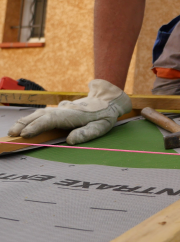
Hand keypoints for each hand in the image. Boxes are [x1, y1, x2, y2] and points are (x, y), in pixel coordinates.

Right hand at [8, 79, 131, 144]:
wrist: (107, 100)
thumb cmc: (104, 116)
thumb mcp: (101, 127)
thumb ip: (87, 133)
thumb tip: (70, 141)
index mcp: (72, 115)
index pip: (50, 120)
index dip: (37, 127)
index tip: (26, 134)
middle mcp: (63, 110)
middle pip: (40, 116)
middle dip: (24, 124)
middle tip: (11, 135)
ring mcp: (60, 109)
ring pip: (39, 114)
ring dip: (25, 122)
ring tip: (13, 132)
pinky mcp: (59, 111)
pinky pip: (43, 115)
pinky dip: (31, 119)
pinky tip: (23, 126)